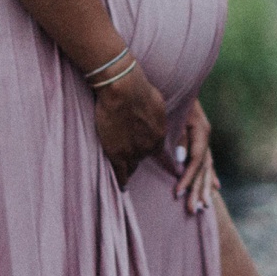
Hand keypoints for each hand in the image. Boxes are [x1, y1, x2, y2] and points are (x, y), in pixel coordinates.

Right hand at [93, 64, 166, 188]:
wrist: (122, 90)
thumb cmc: (139, 89)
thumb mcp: (156, 102)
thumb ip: (155, 115)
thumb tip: (155, 115)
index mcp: (160, 135)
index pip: (157, 151)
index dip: (150, 153)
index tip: (151, 159)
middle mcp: (149, 147)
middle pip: (143, 157)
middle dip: (136, 154)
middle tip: (128, 152)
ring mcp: (132, 152)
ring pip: (131, 166)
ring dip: (128, 166)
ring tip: (124, 172)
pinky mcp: (117, 154)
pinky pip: (120, 173)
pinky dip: (121, 180)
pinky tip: (121, 186)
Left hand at [171, 101, 215, 213]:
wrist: (172, 76)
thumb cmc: (169, 95)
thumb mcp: (172, 114)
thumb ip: (178, 138)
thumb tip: (182, 160)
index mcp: (201, 129)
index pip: (196, 160)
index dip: (188, 178)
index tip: (177, 193)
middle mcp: (205, 134)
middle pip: (203, 167)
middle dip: (198, 190)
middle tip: (193, 210)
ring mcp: (203, 136)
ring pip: (206, 166)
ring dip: (204, 187)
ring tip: (204, 206)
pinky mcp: (198, 136)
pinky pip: (206, 160)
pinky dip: (208, 174)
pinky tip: (215, 186)